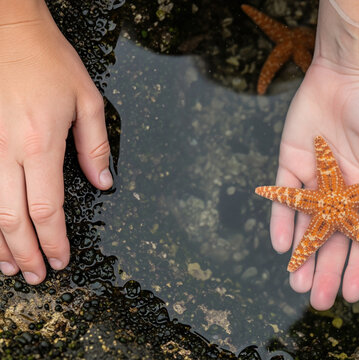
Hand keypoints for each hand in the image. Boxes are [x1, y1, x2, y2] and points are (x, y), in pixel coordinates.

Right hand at [0, 0, 111, 283]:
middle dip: (26, 253)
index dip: (55, 240)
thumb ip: (95, 146)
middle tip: (35, 277)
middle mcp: (6, 150)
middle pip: (13, 218)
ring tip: (8, 267)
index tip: (61, 260)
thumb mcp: (87, 99)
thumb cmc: (48, 60)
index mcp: (40, 143)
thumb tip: (105, 183)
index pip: (47, 208)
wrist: (4, 27)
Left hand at [271, 59, 358, 309]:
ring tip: (298, 284)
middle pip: (334, 239)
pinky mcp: (291, 164)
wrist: (348, 72)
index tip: (354, 293)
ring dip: (302, 254)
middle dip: (328, 269)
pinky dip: (281, 220)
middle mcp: (342, 192)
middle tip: (320, 300)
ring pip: (306, 225)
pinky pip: (284, 197)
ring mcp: (315, 180)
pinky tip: (281, 245)